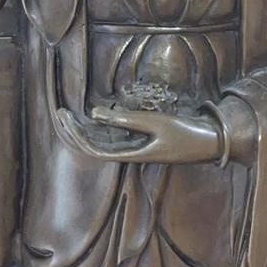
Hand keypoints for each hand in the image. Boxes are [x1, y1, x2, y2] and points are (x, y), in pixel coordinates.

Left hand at [54, 102, 222, 164]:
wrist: (208, 142)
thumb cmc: (184, 133)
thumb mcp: (155, 122)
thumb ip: (125, 118)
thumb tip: (94, 113)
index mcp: (130, 155)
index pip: (91, 149)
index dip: (74, 134)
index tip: (63, 115)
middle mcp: (128, 154)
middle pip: (91, 148)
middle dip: (72, 131)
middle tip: (58, 111)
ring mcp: (133, 149)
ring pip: (99, 143)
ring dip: (83, 130)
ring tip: (68, 113)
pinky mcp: (140, 143)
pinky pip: (111, 138)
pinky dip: (97, 128)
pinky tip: (90, 116)